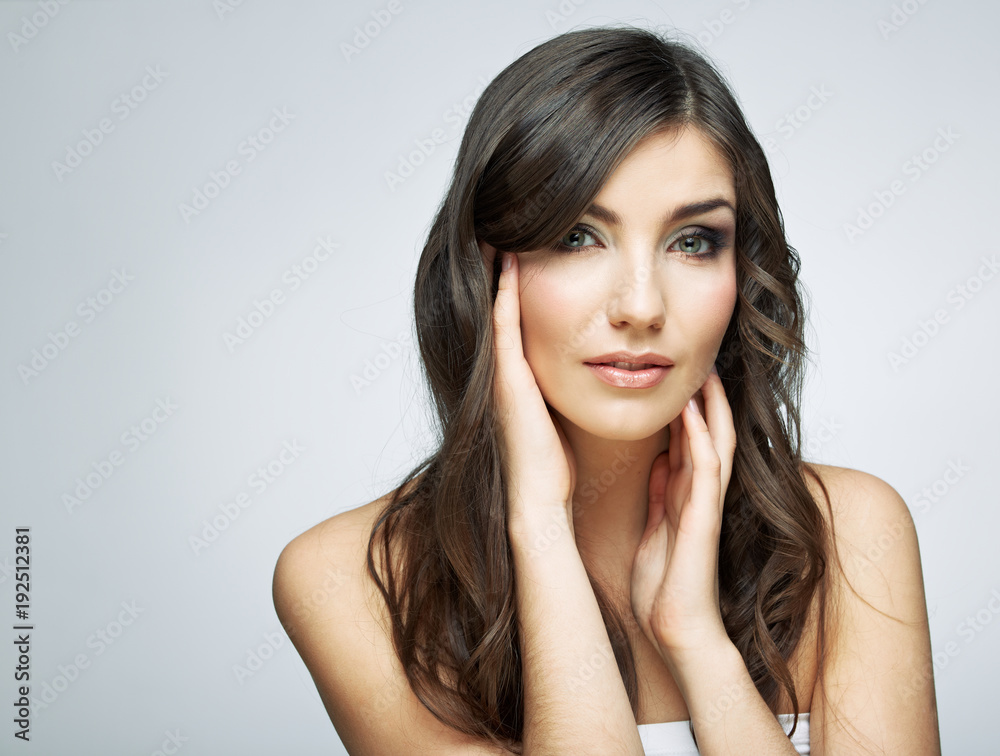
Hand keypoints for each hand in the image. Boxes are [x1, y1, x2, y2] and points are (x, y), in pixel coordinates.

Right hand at [488, 246, 576, 533]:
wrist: (540, 503)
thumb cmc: (555, 469)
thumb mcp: (559, 419)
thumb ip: (564, 394)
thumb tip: (592, 374)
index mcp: (521, 380)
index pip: (518, 321)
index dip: (514, 286)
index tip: (521, 251)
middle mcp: (507, 372)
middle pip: (499, 308)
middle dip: (499, 270)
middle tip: (500, 230)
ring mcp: (503, 374)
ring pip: (497, 309)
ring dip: (497, 271)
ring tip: (497, 233)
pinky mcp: (507, 379)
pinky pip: (504, 325)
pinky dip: (503, 292)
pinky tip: (507, 261)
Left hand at [629, 368, 736, 660]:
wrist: (675, 629)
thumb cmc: (664, 587)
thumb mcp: (656, 527)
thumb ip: (661, 496)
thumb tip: (659, 462)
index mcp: (686, 496)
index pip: (692, 441)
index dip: (689, 406)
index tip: (679, 372)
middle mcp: (701, 495)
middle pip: (712, 434)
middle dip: (709, 398)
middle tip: (702, 358)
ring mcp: (706, 506)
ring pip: (715, 445)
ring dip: (711, 409)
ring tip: (705, 372)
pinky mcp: (703, 521)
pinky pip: (705, 473)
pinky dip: (699, 441)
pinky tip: (692, 415)